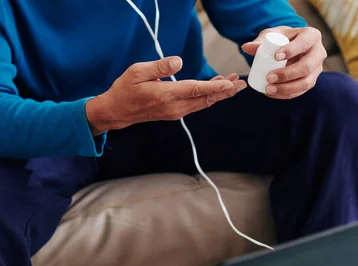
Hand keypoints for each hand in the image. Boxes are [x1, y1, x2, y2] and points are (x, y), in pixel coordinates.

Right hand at [86, 56, 245, 133]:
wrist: (117, 112)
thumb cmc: (125, 90)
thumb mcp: (137, 72)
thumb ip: (159, 67)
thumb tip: (179, 62)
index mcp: (166, 96)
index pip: (195, 91)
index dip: (214, 87)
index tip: (229, 84)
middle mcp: (174, 107)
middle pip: (205, 99)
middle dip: (224, 92)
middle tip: (240, 83)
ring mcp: (175, 112)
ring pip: (202, 103)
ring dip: (218, 94)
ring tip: (233, 83)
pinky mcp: (175, 112)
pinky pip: (196, 104)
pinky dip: (208, 97)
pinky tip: (215, 89)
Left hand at [242, 26, 326, 99]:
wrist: (289, 48)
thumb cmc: (281, 39)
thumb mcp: (271, 35)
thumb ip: (260, 41)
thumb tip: (246, 48)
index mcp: (312, 36)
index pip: (304, 43)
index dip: (291, 50)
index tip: (275, 57)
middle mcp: (318, 53)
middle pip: (307, 66)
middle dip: (287, 74)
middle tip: (268, 77)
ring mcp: (317, 69)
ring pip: (306, 82)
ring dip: (286, 88)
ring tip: (268, 89)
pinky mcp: (311, 81)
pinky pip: (301, 91)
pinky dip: (286, 94)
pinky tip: (273, 94)